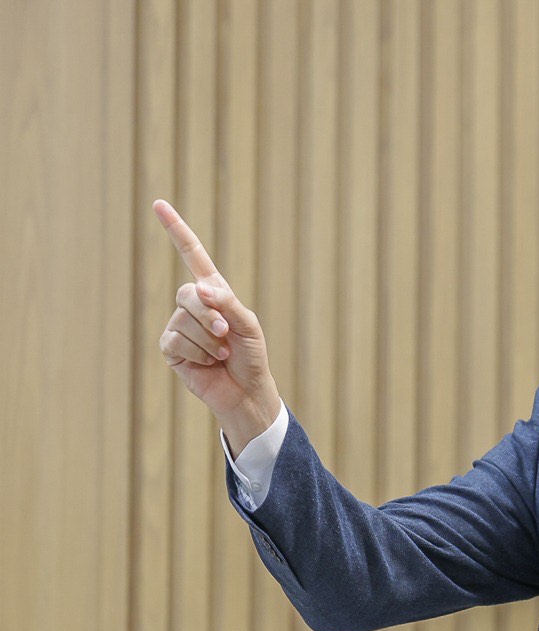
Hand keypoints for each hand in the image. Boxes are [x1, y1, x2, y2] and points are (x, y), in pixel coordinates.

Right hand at [153, 199, 279, 454]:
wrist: (246, 391)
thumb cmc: (251, 356)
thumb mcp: (248, 326)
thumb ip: (227, 304)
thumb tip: (201, 288)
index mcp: (213, 293)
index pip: (191, 255)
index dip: (176, 230)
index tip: (158, 204)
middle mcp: (192, 305)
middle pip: (187, 294)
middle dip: (210, 316)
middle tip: (227, 335)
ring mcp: (178, 325)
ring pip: (184, 321)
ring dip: (208, 341)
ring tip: (221, 354)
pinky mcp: (171, 347)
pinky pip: (177, 341)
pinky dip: (197, 354)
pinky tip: (207, 363)